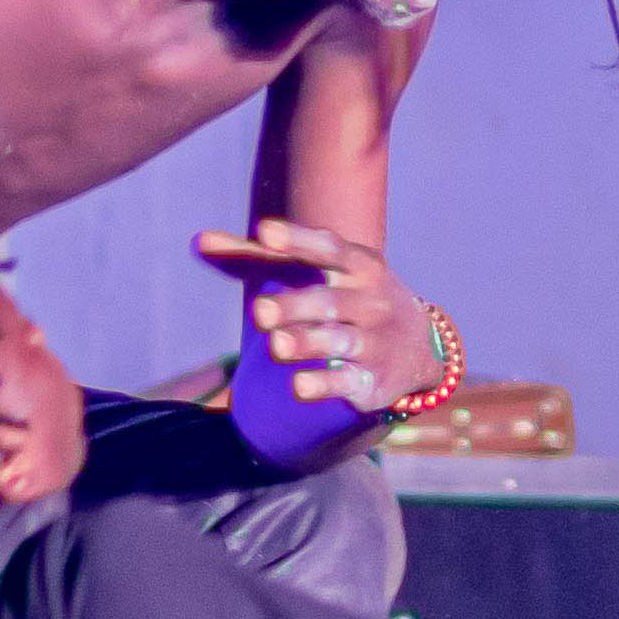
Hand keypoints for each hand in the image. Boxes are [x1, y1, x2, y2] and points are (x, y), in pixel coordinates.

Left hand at [198, 220, 449, 413]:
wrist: (420, 347)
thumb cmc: (350, 296)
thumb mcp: (319, 271)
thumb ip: (258, 258)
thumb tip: (197, 241)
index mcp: (357, 265)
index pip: (327, 247)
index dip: (297, 241)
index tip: (265, 233)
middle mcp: (370, 300)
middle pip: (328, 301)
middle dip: (294, 306)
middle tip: (258, 312)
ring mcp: (375, 341)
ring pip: (339, 341)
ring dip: (307, 343)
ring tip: (275, 346)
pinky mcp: (374, 382)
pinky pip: (349, 381)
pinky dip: (326, 384)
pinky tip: (299, 385)